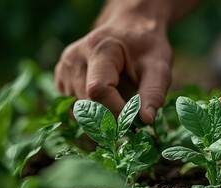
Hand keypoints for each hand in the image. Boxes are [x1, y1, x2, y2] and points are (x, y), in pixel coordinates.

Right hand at [55, 1, 171, 123]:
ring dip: (100, 120)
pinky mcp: (61, 80)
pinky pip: (73, 110)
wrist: (130, 30)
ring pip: (78, 112)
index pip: (98, 90)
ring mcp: (64, 69)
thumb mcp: (159, 68)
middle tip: (131, 125)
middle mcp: (74, 58)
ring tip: (121, 109)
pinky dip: (91, 115)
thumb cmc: (147, 49)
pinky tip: (107, 104)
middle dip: (110, 120)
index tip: (136, 121)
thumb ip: (153, 93)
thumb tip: (146, 121)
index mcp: (99, 49)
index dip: (117, 111)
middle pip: (87, 104)